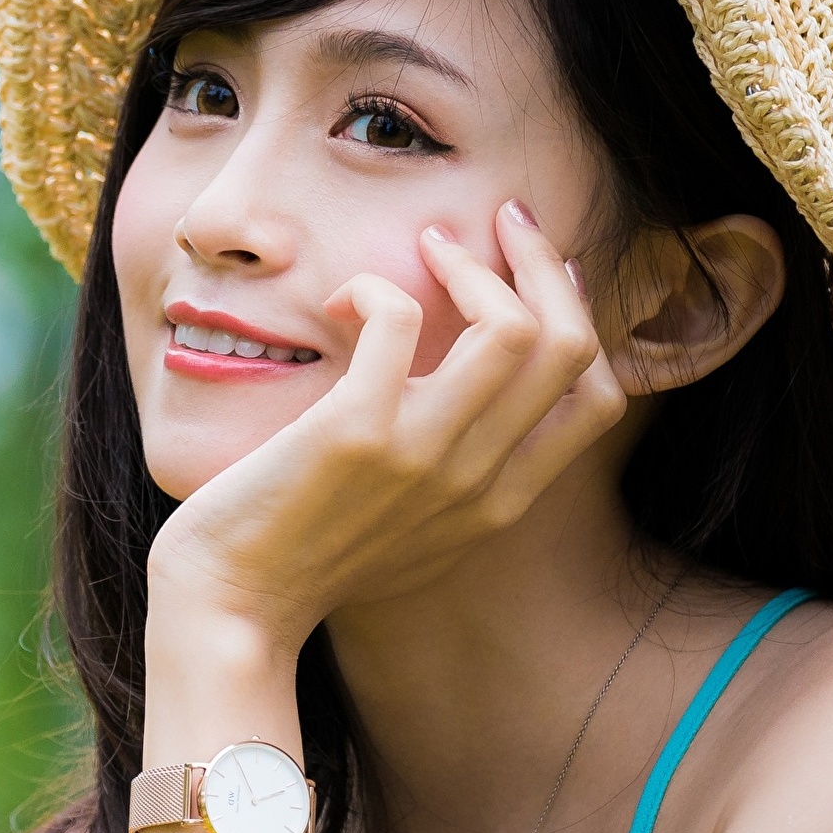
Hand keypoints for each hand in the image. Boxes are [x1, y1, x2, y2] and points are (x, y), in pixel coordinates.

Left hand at [147, 201, 623, 653]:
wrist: (233, 609)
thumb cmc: (307, 560)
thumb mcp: (414, 532)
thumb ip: (459, 476)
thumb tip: (473, 393)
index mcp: (499, 504)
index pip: (599, 399)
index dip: (583, 319)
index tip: (544, 274)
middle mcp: (476, 481)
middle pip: (569, 346)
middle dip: (545, 263)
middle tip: (502, 223)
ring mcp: (421, 456)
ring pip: (512, 329)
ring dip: (471, 264)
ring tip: (428, 245)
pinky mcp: (355, 433)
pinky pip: (398, 319)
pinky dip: (376, 287)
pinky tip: (342, 300)